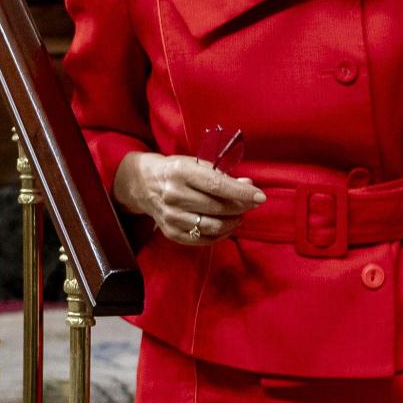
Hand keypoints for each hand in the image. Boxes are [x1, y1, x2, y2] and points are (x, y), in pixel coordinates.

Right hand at [113, 151, 264, 244]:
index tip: (260, 196)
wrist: (143, 184)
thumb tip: (248, 184)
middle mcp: (174, 195)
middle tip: (251, 204)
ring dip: (233, 222)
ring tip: (240, 215)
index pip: (217, 185)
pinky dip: (220, 234)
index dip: (242, 192)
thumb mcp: (195, 164)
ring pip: (212, 226)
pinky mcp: (171, 232)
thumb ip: (221, 174)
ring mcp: (171, 216)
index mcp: (181, 172)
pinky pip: (202, 238)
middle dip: (241, 207)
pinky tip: (227, 226)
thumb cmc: (176, 171)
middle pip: (217, 207)